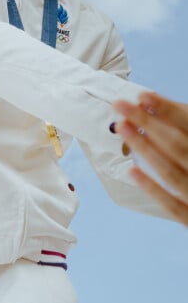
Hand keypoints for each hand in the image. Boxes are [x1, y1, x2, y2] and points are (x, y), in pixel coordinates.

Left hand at [113, 92, 187, 225]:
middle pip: (179, 145)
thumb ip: (183, 126)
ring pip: (172, 173)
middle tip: (120, 106)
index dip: (168, 110)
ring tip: (121, 128)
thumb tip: (149, 104)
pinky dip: (152, 188)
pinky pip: (173, 207)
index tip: (142, 96)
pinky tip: (131, 171)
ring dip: (145, 148)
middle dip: (147, 123)